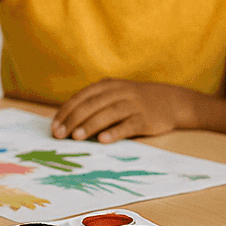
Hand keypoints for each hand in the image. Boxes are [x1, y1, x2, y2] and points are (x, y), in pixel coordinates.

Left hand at [51, 80, 191, 142]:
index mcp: (110, 85)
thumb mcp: (116, 94)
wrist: (172, 101)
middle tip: (60, 135)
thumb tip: (66, 123)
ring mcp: (134, 105)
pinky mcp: (146, 119)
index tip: (54, 127)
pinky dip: (115, 132)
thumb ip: (95, 103)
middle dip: (74, 119)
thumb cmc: (136, 101)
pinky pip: (128, 124)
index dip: (66, 111)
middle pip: (93, 104)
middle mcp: (121, 92)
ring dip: (91, 125)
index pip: (83, 96)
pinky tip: (103, 140)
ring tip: (76, 137)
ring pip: (109, 113)